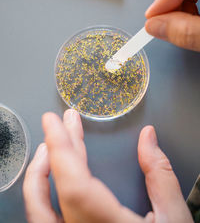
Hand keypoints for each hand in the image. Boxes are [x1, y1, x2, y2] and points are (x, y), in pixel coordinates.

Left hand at [23, 109, 192, 222]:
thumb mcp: (174, 218)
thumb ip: (159, 174)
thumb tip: (147, 137)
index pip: (73, 185)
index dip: (61, 149)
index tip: (54, 122)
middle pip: (58, 189)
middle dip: (56, 149)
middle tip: (55, 123)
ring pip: (39, 210)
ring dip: (40, 174)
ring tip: (48, 147)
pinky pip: (45, 219)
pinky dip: (42, 195)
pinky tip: (50, 178)